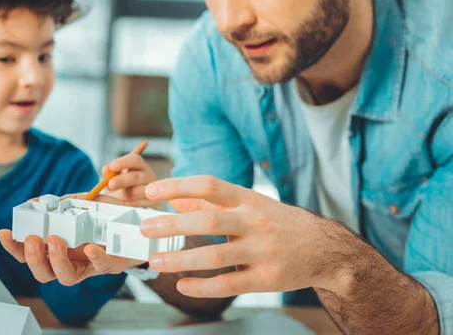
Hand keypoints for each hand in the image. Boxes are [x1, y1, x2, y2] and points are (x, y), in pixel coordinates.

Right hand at [0, 194, 143, 285]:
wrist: (137, 224)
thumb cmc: (106, 217)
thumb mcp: (82, 204)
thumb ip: (62, 204)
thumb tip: (39, 201)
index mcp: (57, 248)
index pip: (28, 253)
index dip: (13, 247)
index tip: (3, 232)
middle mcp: (69, 261)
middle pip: (43, 272)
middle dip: (33, 257)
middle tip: (33, 239)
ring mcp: (88, 266)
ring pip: (66, 277)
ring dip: (57, 260)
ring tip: (55, 241)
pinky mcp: (110, 264)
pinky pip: (100, 267)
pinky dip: (94, 258)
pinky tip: (90, 247)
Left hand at [101, 153, 156, 206]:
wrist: (132, 203)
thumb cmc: (123, 187)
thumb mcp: (115, 179)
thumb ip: (109, 174)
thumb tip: (106, 170)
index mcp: (140, 166)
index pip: (135, 160)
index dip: (123, 163)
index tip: (112, 167)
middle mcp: (148, 176)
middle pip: (137, 177)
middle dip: (121, 181)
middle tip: (110, 185)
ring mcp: (152, 191)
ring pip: (137, 193)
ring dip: (121, 196)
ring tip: (110, 199)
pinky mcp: (151, 205)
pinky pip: (137, 206)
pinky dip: (125, 206)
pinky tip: (117, 206)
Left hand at [139, 176, 348, 297]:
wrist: (325, 248)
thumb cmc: (279, 222)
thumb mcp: (250, 204)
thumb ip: (213, 203)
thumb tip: (175, 200)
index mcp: (248, 199)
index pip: (209, 185)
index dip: (179, 186)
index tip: (152, 190)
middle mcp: (255, 222)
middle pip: (209, 221)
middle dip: (173, 224)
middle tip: (145, 228)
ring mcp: (262, 251)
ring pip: (216, 256)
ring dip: (181, 260)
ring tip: (155, 260)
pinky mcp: (267, 279)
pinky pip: (230, 284)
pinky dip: (203, 286)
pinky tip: (182, 285)